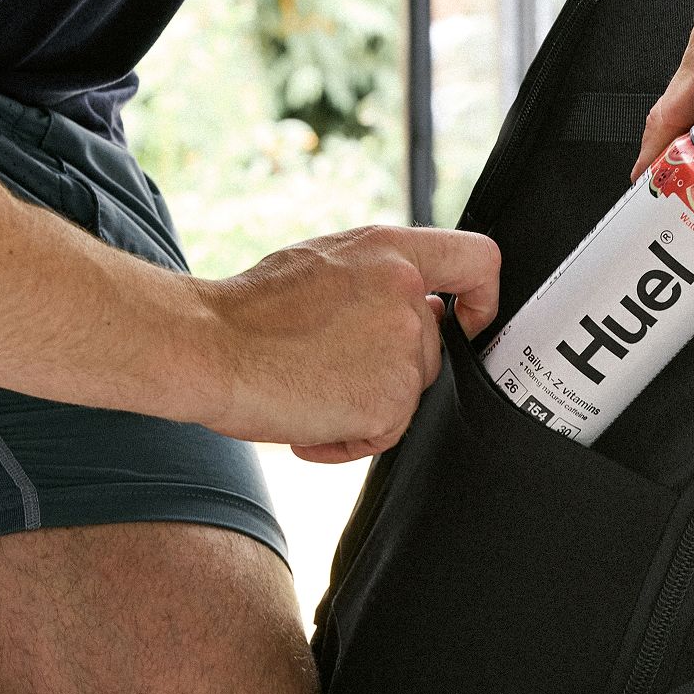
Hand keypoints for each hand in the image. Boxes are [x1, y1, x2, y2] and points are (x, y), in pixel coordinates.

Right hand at [201, 225, 499, 462]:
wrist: (210, 349)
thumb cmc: (249, 313)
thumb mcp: (322, 263)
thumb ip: (377, 278)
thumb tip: (420, 301)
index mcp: (389, 252)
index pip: (477, 259)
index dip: (483, 297)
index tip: (467, 320)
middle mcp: (406, 297)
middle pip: (433, 349)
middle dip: (389, 370)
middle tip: (326, 370)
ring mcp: (402, 350)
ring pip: (407, 394)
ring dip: (364, 406)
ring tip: (307, 394)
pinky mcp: (390, 401)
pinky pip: (384, 434)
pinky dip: (348, 441)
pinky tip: (307, 424)